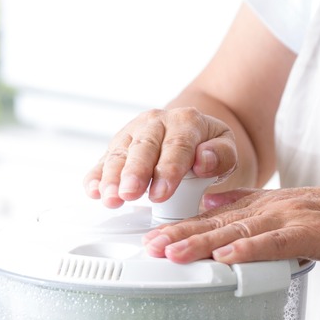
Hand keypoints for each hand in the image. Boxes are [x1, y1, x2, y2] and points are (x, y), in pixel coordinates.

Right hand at [85, 108, 237, 207]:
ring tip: (110, 198)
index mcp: (185, 121)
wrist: (189, 130)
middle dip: (134, 172)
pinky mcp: (117, 146)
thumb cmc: (207, 145)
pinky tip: (93, 190)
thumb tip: (204, 160)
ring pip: (119, 153)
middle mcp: (156, 123)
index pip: (177, 146)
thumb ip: (221, 155)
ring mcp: (133, 133)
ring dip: (112, 177)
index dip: (168, 170)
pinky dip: (96, 175)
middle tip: (129, 194)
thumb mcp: (226, 149)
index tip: (161, 193)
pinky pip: (104, 160)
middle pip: (143, 147)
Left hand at [142, 178, 319, 266]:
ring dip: (203, 243)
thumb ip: (251, 207)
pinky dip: (249, 249)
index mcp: (267, 204)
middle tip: (148, 247)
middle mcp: (272, 209)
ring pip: (239, 231)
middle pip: (219, 223)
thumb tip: (213, 205)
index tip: (152, 237)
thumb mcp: (290, 207)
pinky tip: (226, 256)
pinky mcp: (310, 235)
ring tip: (173, 253)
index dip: (183, 226)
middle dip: (181, 235)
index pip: (217, 215)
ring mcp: (290, 221)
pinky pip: (274, 243)